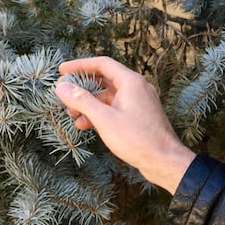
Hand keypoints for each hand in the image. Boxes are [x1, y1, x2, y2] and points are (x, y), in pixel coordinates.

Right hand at [54, 56, 195, 193]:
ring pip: (110, 96)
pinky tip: (86, 125)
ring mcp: (140, 101)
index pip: (102, 64)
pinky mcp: (140, 115)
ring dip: (90, 103)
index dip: (80, 65)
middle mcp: (137, 87)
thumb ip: (82, 100)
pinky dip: (101, 113)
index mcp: (131, 82)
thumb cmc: (136, 138)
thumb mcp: (104, 118)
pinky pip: (116, 107)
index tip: (62, 71)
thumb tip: (61, 86)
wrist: (164, 160)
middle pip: (105, 78)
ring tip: (72, 114)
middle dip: (83, 87)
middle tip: (64, 94)